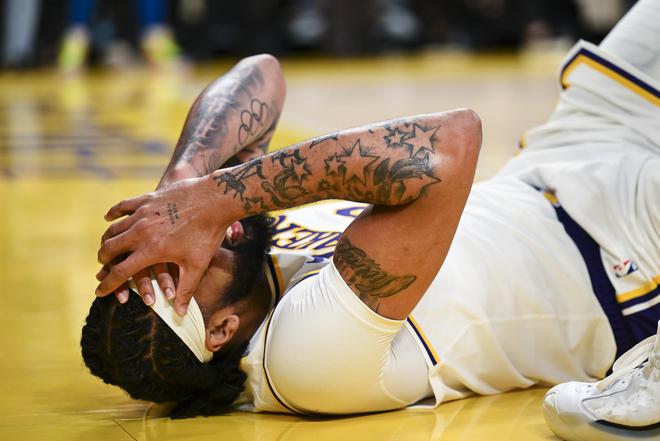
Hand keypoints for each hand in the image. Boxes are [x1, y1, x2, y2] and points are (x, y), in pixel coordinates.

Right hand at [103, 165, 198, 305]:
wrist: (215, 200)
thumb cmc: (208, 234)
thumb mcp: (197, 265)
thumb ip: (186, 290)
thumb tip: (180, 314)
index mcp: (151, 251)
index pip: (121, 272)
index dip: (108, 285)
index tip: (99, 291)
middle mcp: (141, 232)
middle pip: (111, 249)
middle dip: (104, 261)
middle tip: (103, 268)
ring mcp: (142, 213)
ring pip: (114, 228)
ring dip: (106, 240)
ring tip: (105, 248)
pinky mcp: (148, 198)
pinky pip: (123, 206)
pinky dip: (113, 213)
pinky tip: (108, 217)